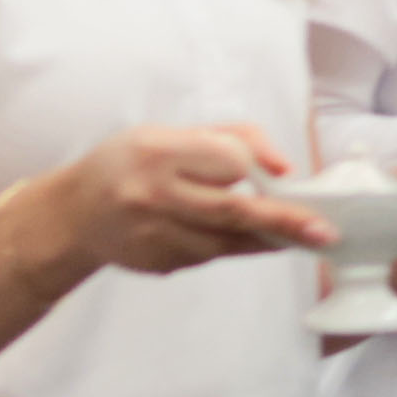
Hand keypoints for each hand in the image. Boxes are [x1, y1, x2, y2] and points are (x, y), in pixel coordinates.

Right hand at [30, 122, 333, 279]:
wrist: (72, 214)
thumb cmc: (130, 163)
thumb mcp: (168, 133)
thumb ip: (227, 139)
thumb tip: (282, 167)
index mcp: (157, 151)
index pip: (226, 160)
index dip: (259, 167)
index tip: (290, 177)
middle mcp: (152, 194)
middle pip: (233, 210)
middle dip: (285, 222)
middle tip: (325, 231)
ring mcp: (151, 235)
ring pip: (225, 241)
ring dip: (265, 240)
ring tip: (300, 236)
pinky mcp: (155, 263)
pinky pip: (206, 256)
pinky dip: (228, 246)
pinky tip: (237, 237)